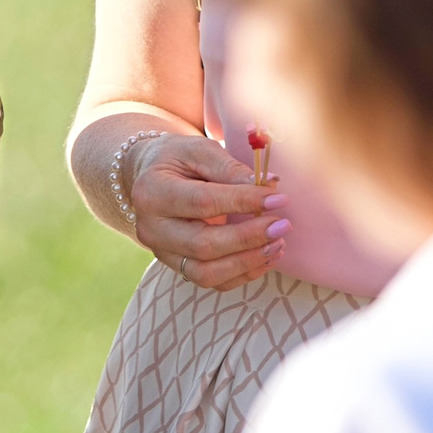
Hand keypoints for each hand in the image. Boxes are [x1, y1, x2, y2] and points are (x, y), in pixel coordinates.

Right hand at [128, 135, 286, 288]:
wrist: (150, 177)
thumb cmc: (178, 159)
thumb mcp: (199, 150)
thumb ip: (230, 168)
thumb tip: (270, 187)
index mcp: (151, 192)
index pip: (202, 202)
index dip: (243, 202)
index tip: (277, 199)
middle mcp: (151, 228)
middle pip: (203, 245)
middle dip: (248, 238)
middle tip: (282, 225)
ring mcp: (161, 252)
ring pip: (206, 273)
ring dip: (248, 262)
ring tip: (278, 244)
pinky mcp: (176, 267)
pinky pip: (211, 281)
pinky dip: (243, 273)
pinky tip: (266, 256)